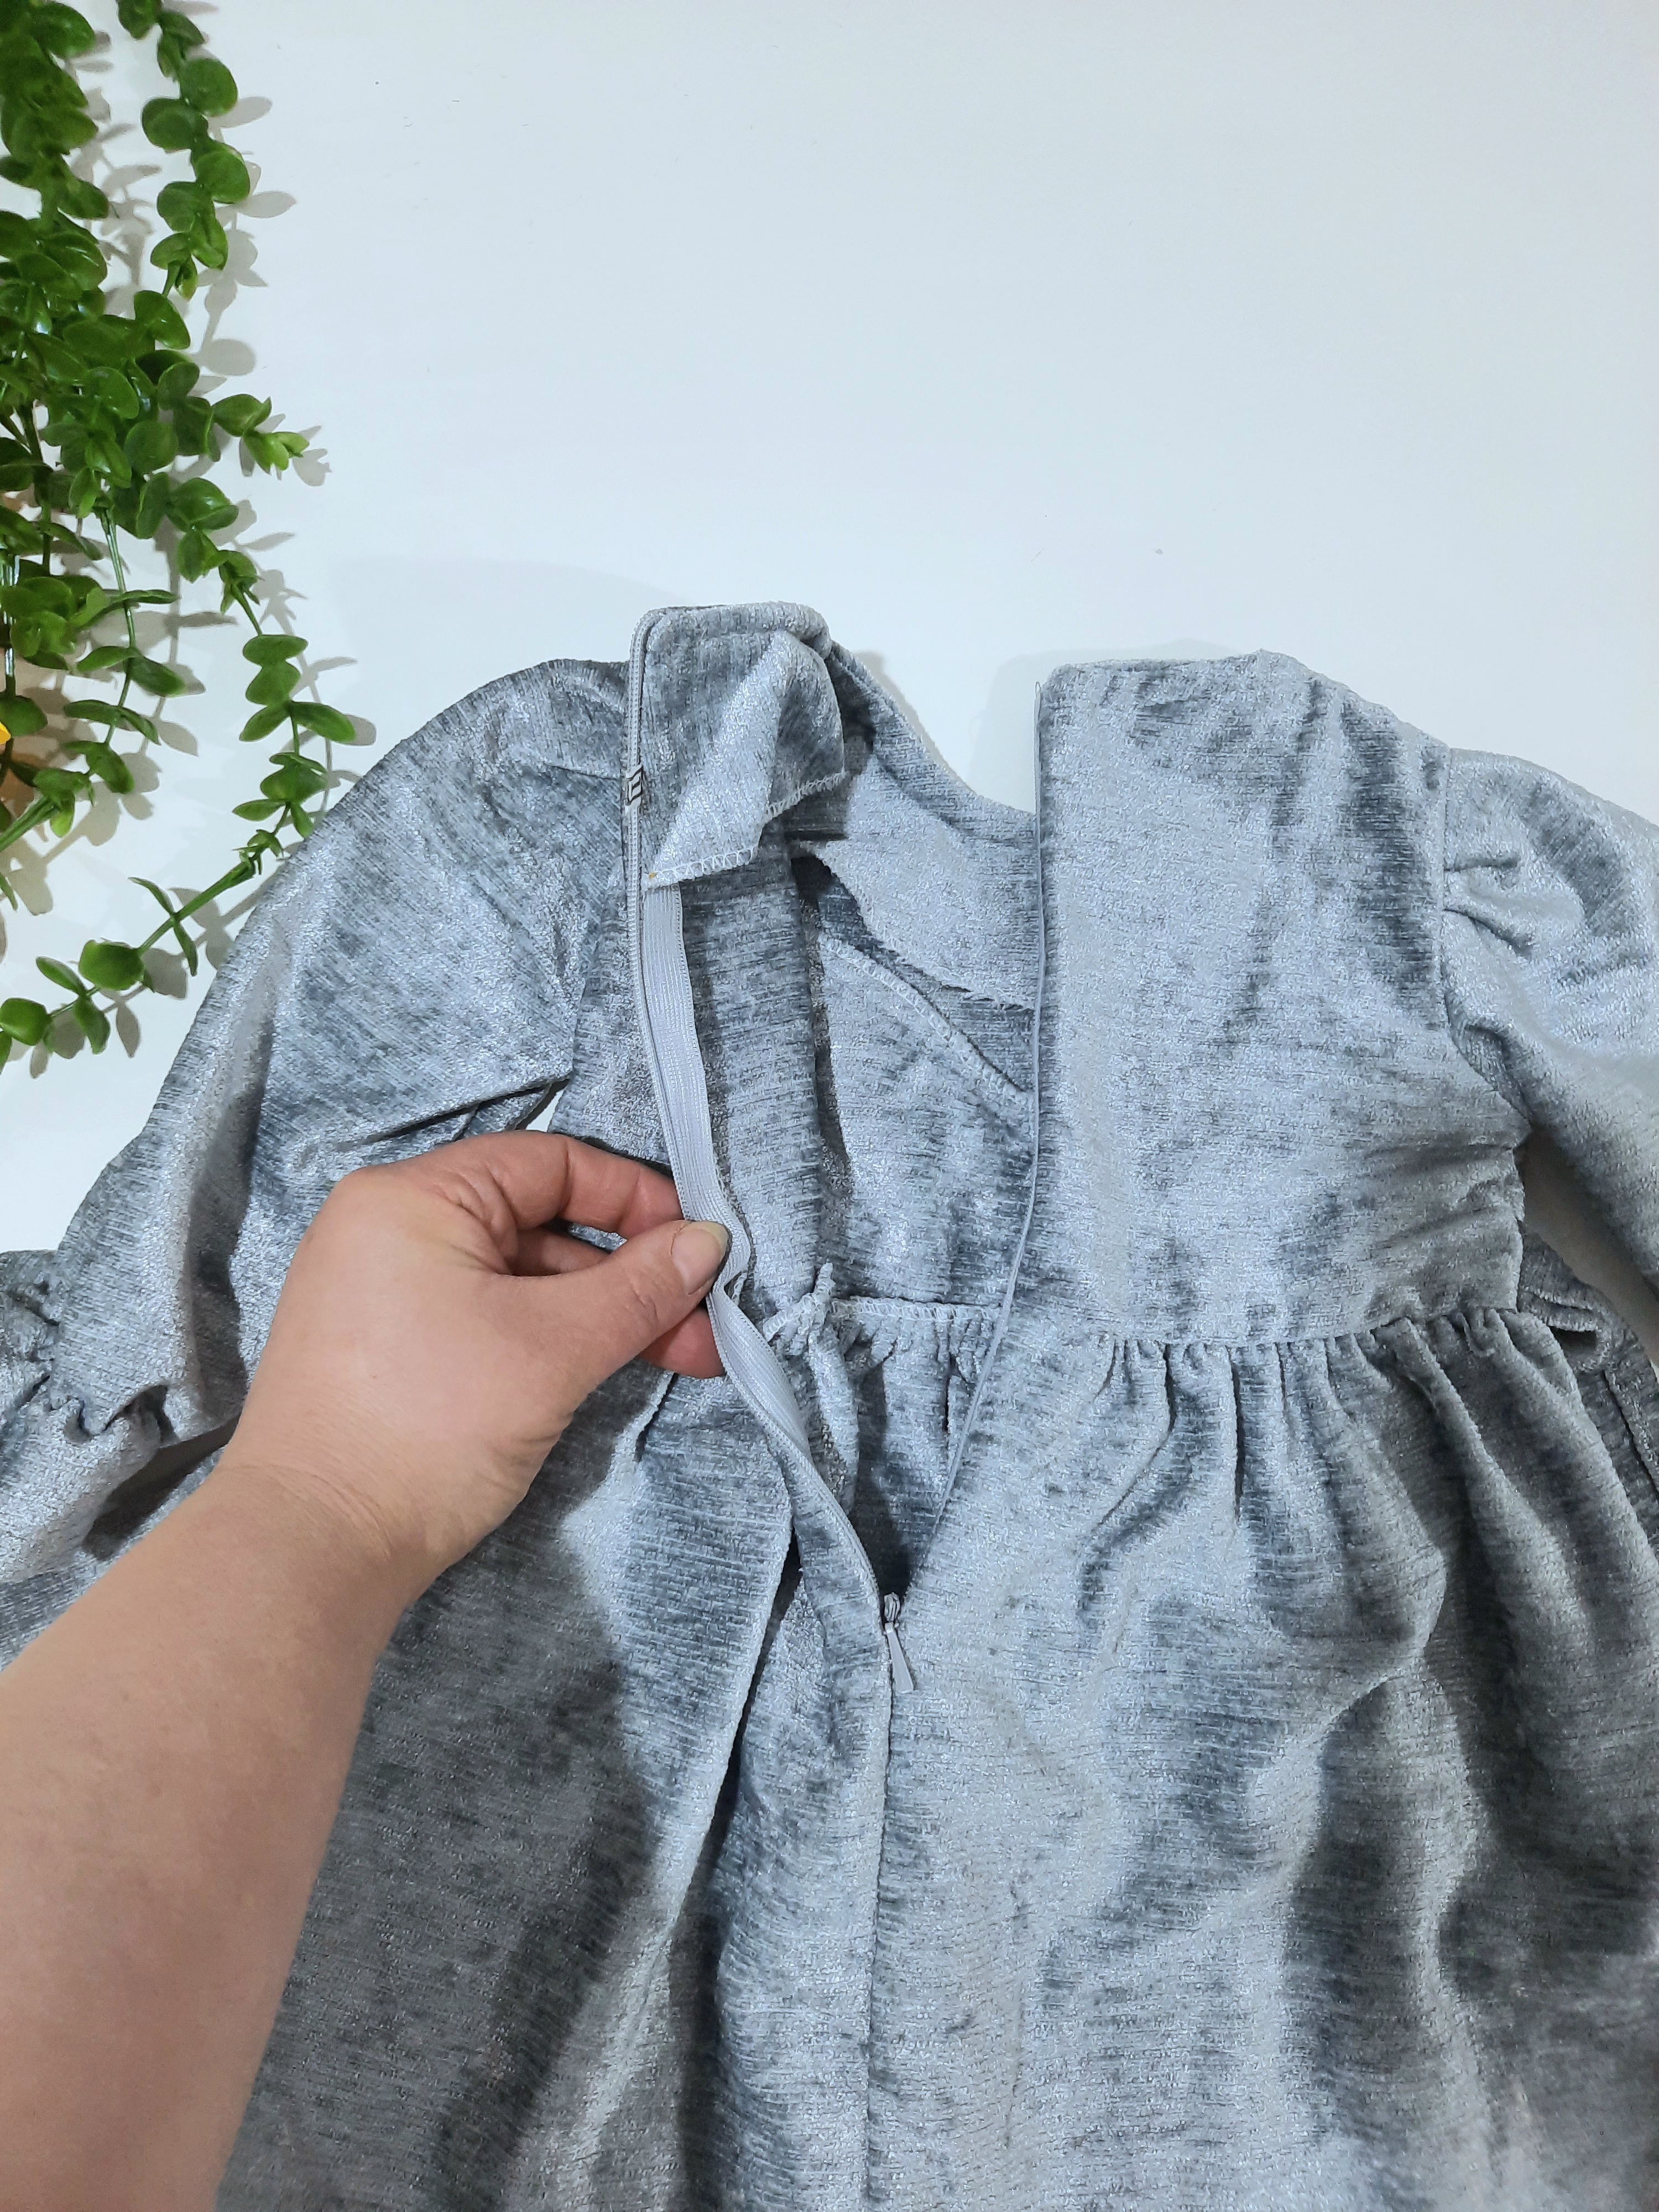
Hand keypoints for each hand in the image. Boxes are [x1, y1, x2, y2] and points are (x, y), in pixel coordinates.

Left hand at [226, 1131, 728, 1602]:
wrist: (313, 1549)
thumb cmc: (427, 1426)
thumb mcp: (553, 1349)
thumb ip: (638, 1289)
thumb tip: (708, 1240)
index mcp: (413, 1197)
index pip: (549, 1163)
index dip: (635, 1199)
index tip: (699, 1249)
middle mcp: (389, 1228)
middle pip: (538, 1223)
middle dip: (629, 1275)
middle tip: (700, 1329)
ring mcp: (381, 1292)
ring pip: (517, 1279)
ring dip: (598, 1314)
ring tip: (677, 1361)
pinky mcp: (387, 1351)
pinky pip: (485, 1317)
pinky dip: (548, 1339)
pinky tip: (603, 1370)